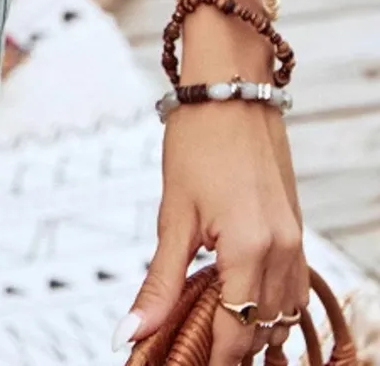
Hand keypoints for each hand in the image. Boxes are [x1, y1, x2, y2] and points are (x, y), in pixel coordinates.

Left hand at [120, 103, 309, 362]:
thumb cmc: (198, 139)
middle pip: (261, 331)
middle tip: (186, 347)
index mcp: (250, 250)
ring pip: (283, 316)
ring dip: (251, 329)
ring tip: (208, 329)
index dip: (207, 359)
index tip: (177, 363)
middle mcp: (282, 252)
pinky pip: (294, 289)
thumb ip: (159, 280)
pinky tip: (240, 299)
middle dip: (227, 348)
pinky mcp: (296, 231)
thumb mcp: (172, 213)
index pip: (234, 334)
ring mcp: (295, 242)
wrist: (230, 89)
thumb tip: (132, 331)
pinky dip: (270, 305)